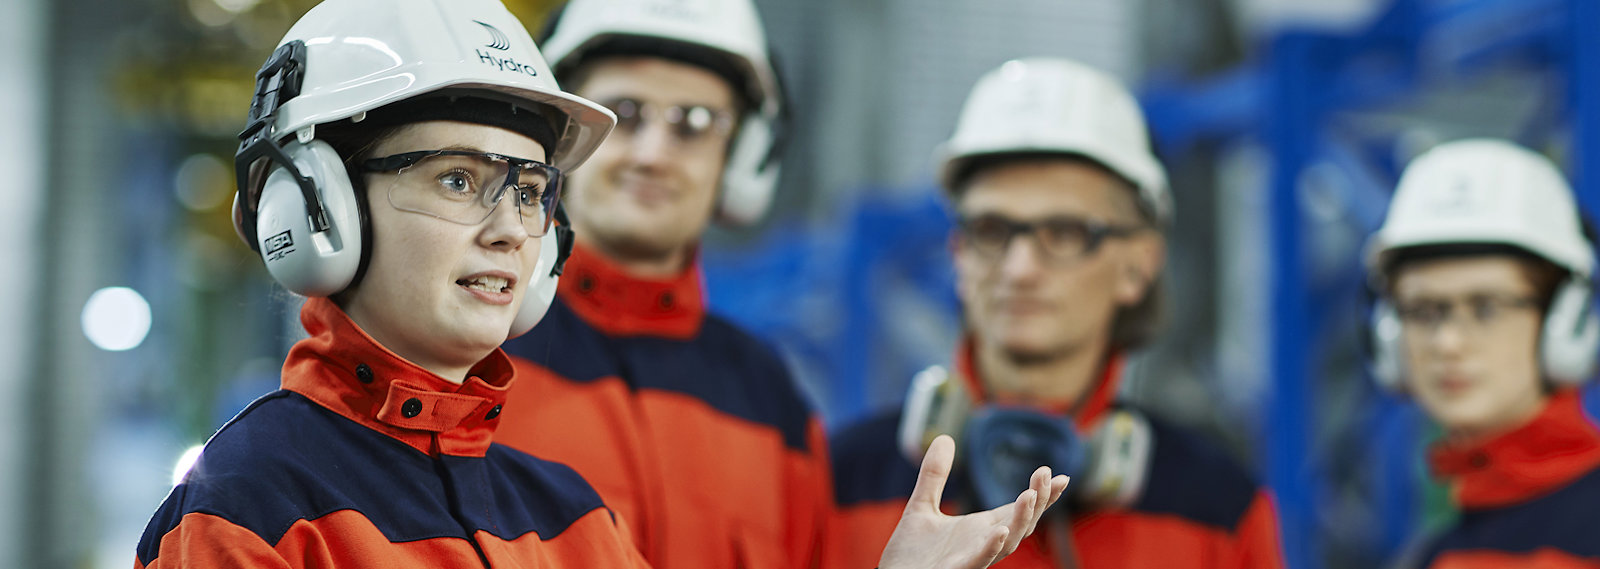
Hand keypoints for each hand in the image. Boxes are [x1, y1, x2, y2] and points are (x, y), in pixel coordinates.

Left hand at [878, 434, 1069, 568]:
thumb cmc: (909, 554)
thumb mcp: (921, 506)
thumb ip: (934, 475)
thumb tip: (945, 437)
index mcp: (981, 529)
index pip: (1018, 509)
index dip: (1041, 495)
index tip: (1061, 475)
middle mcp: (983, 544)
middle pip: (1021, 523)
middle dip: (1038, 501)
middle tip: (1048, 475)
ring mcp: (972, 559)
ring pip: (1008, 543)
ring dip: (1021, 520)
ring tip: (1030, 495)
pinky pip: (978, 561)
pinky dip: (992, 547)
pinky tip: (1001, 531)